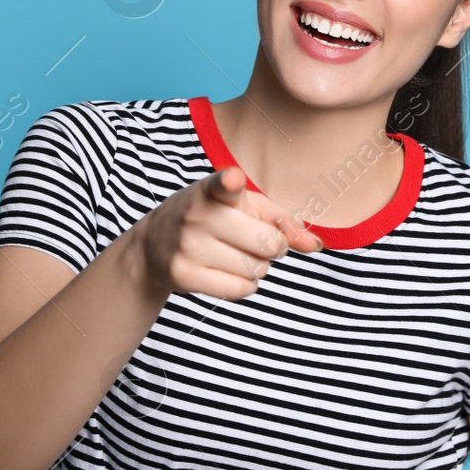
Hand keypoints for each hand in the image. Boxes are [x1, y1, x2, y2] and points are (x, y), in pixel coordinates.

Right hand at [132, 165, 323, 300]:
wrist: (154, 247)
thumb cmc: (211, 219)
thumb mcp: (242, 206)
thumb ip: (281, 220)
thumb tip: (315, 244)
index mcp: (212, 190)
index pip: (223, 184)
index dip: (230, 182)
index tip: (232, 180)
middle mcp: (197, 215)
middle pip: (267, 243)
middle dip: (273, 247)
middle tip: (255, 240)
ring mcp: (188, 247)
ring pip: (257, 269)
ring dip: (257, 266)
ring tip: (234, 253)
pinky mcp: (184, 275)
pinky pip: (242, 289)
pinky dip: (245, 284)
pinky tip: (226, 270)